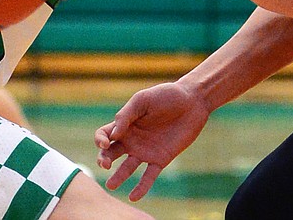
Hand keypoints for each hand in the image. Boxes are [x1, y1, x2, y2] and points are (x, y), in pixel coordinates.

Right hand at [93, 82, 209, 200]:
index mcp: (125, 124)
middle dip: (104, 160)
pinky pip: (148, 176)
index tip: (106, 143)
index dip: (100, 140)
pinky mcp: (160, 159)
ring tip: (111, 185)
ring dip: (118, 177)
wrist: (192, 102)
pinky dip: (141, 187)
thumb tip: (113, 135)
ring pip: (127, 168)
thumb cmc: (166, 96)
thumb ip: (126, 115)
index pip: (104, 135)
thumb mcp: (142, 100)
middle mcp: (132, 140)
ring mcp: (146, 151)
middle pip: (111, 153)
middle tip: (105, 165)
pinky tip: (134, 196)